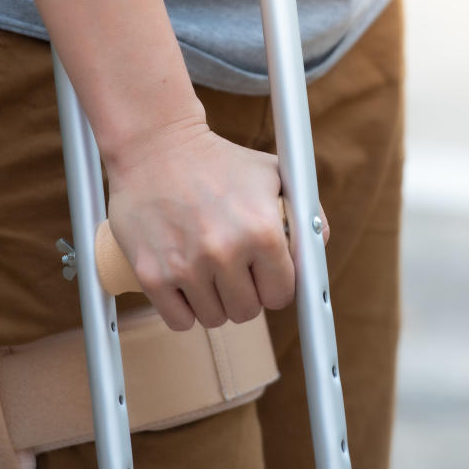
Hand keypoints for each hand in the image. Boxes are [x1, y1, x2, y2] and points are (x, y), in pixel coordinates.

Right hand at [105, 120, 312, 330]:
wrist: (156, 147)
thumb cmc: (219, 161)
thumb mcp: (273, 174)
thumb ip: (305, 213)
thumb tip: (317, 250)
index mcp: (261, 230)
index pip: (282, 294)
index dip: (275, 285)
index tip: (264, 274)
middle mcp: (224, 251)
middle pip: (247, 312)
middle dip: (245, 294)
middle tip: (234, 269)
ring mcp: (185, 265)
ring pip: (214, 319)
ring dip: (215, 302)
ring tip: (208, 270)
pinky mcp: (151, 273)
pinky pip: (179, 321)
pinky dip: (184, 309)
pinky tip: (186, 284)